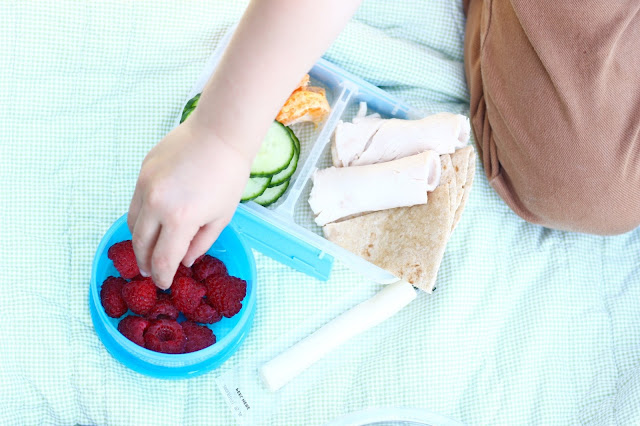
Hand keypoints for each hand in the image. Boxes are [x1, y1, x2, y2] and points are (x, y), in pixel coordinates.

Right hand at [127, 118, 250, 289]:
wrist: (219, 133)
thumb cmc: (228, 175)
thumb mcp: (222, 216)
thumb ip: (201, 243)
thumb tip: (184, 259)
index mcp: (180, 219)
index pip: (163, 259)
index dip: (162, 276)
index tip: (163, 283)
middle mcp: (156, 204)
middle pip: (140, 244)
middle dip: (144, 262)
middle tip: (149, 272)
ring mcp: (145, 185)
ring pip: (132, 223)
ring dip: (138, 240)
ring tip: (147, 249)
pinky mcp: (142, 170)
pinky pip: (135, 201)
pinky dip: (140, 216)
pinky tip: (151, 221)